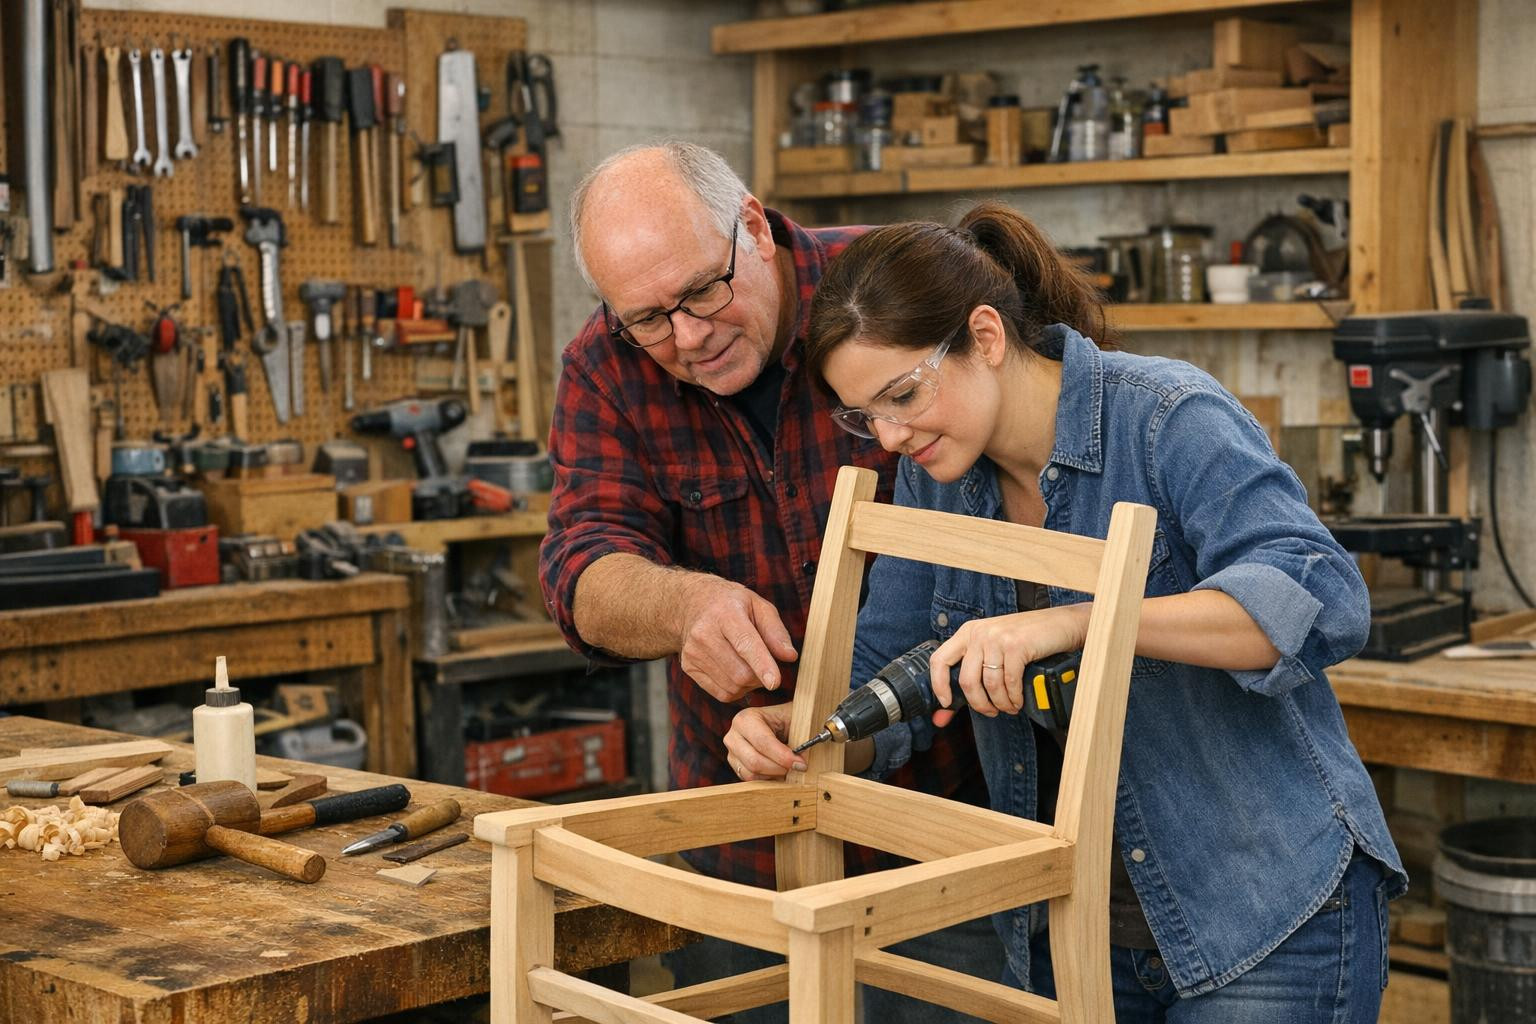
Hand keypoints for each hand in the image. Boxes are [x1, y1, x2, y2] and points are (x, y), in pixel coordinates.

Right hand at [676, 575, 797, 702]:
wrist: (692, 604)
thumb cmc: (732, 605)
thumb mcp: (759, 606)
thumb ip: (776, 631)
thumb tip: (790, 657)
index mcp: (725, 613)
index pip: (745, 643)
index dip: (762, 664)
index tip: (775, 682)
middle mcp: (704, 633)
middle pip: (741, 672)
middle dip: (761, 676)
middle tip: (765, 664)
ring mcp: (693, 652)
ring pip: (733, 686)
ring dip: (750, 684)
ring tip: (749, 664)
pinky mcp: (688, 667)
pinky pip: (722, 693)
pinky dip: (736, 689)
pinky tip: (736, 671)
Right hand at [724, 704, 801, 780]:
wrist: (778, 722)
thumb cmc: (786, 720)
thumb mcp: (794, 721)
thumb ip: (799, 739)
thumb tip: (802, 762)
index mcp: (746, 719)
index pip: (763, 742)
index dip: (783, 756)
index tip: (800, 764)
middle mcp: (733, 736)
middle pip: (754, 761)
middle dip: (779, 768)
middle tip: (797, 768)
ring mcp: (732, 753)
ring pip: (752, 774)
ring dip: (774, 775)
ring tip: (788, 767)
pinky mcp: (736, 767)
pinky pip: (751, 781)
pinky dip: (768, 779)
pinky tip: (779, 770)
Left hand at [930, 604, 1089, 717]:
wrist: (1060, 624)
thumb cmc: (1027, 638)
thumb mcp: (994, 648)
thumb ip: (974, 674)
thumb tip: (943, 713)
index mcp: (968, 632)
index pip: (940, 660)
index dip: (939, 686)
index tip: (946, 703)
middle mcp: (980, 633)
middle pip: (967, 680)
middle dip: (979, 704)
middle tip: (990, 711)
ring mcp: (998, 638)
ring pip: (990, 685)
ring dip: (1001, 703)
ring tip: (1009, 707)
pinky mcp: (1017, 646)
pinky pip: (1009, 682)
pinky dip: (1014, 698)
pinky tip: (1018, 700)